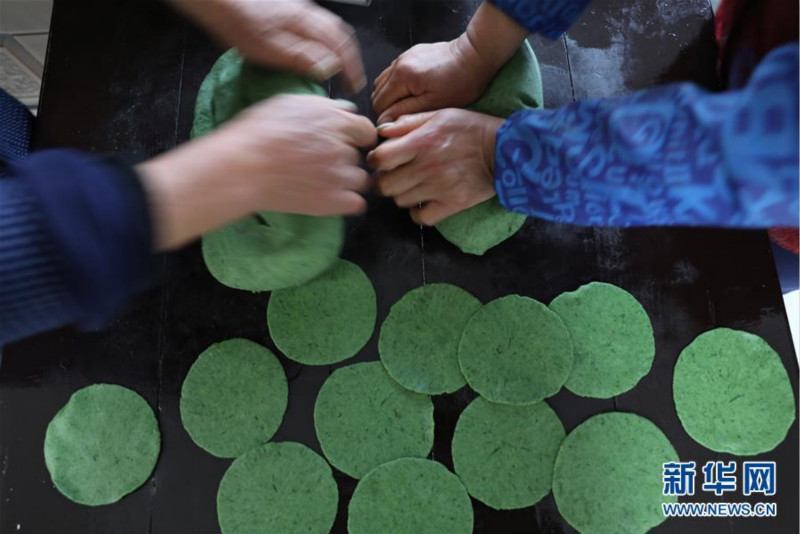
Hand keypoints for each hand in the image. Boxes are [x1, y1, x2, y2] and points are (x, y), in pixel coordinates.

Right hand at [139, 95, 376, 249]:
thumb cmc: (257, 133)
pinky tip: (329, 198)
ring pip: (359, 179)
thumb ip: (321, 107)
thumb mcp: (288, 104)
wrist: (243, 167)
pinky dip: (346, 202)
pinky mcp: (333, 201)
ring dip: (346, 181)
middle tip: (320, 162)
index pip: (366, 130)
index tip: (345, 143)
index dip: (355, 137)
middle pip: (358, 155)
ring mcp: (339, 175)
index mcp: (334, 120)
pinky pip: (357, 203)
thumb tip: (341, 110)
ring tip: (321, 181)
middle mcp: (342, 146)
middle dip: (343, 158)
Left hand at [170, 0, 365, 91]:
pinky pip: (317, 23)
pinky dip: (326, 38)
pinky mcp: (287, 7)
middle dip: (350, 57)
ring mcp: (298, 8)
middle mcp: (308, 13)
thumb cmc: (240, 25)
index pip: (341, 48)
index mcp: (307, 25)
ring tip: (340, 63)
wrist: (219, 0)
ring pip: (330, 26)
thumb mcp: (272, 49)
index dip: (351, 69)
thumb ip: (303, 57)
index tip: (354, 86)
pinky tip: (317, 47)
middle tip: (352, 76)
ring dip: (340, 46)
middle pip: (340, 34)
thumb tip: (330, 68)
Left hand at [367, 109, 503, 225]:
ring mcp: (439, 188)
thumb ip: (409, 122)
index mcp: (422, 141)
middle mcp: (427, 166)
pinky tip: (424, 202)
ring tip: (412, 186)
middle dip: (384, 180)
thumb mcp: (441, 115)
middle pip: (385, 185)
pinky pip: (421, 218)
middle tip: (393, 176)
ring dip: (402, 195)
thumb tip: (382, 132)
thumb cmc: (471, 129)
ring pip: (400, 201)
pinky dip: (419, 213)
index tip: (381, 160)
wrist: (505, 150)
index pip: (380, 158)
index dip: (375, 160)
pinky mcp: (452, 204)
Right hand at [371, 2, 527, 122]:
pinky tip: (414, 92)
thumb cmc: (461, 83)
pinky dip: (397, 85)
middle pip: (377, 93)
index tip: (398, 127)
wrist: (476, 55)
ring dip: (390, 96)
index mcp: (402, 76)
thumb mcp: (434, 104)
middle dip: (386, 108)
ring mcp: (403, 56)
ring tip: (409, 105)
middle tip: (404, 118)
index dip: (386, 119)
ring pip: (383, 82)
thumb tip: (384, 122)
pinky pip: (394, 73)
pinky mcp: (411, 54)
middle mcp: (397, 64)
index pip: (379, 104)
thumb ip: (405, 112)